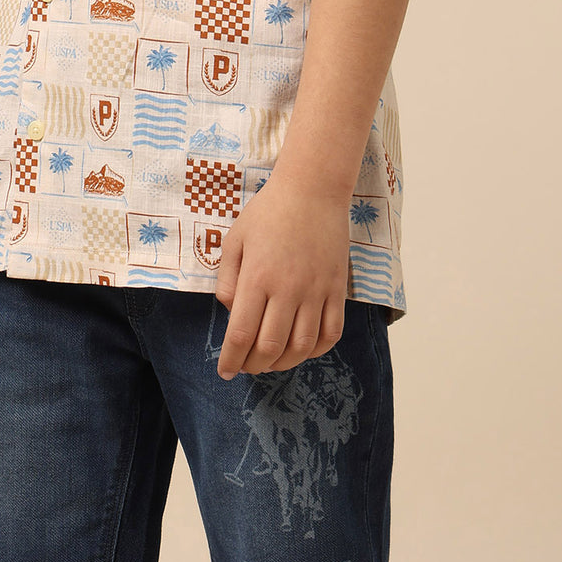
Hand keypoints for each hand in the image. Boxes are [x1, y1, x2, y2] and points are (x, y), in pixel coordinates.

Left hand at [213, 168, 349, 378]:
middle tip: (245, 366)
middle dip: (254, 366)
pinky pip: (331, 333)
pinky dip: (316, 350)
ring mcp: (316, 291)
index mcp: (258, 277)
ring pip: (302, 347)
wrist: (312, 190)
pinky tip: (302, 349)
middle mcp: (288, 289)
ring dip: (283, 362)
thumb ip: (227, 280)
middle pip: (271, 348)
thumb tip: (231, 315)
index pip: (242, 335)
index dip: (231, 360)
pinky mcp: (337, 289)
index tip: (224, 371)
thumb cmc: (267, 212)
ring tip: (270, 361)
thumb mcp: (235, 239)